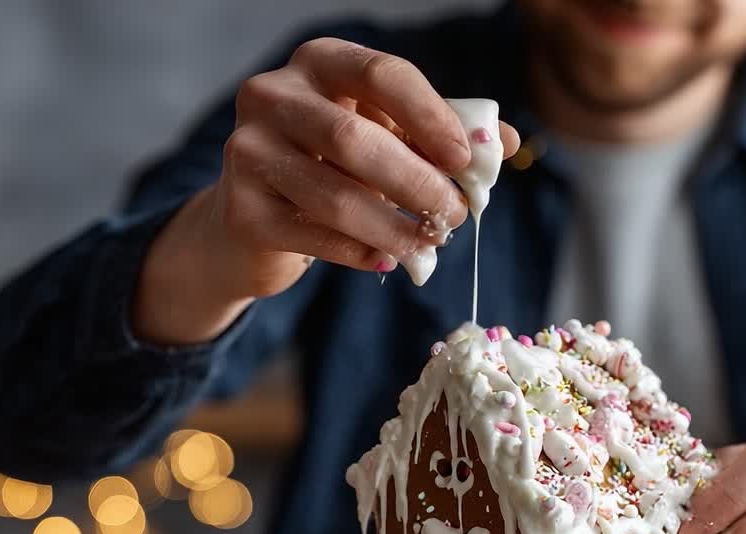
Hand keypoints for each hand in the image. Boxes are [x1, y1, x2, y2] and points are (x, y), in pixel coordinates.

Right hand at [133, 38, 520, 344]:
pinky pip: (316, 237)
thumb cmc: (339, 167)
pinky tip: (389, 258)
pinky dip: (362, 252)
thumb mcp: (392, 137)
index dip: (430, 117)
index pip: (381, 74)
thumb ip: (445, 135)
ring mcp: (247, 152)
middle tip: (455, 213)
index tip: (465, 160)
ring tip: (430, 241)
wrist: (260, 217)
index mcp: (320, 62)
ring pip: (336, 196)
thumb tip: (502, 143)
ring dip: (396, 226)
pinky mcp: (243, 211)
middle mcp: (272, 96)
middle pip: (353, 138)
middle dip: (416, 182)